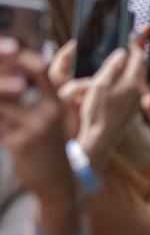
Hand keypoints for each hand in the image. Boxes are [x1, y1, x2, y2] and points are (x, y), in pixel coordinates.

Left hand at [0, 37, 75, 201]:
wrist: (58, 182)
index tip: (5, 52)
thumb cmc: (47, 149)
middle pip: (15, 82)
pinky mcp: (20, 143)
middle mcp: (49, 112)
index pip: (39, 68)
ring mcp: (35, 127)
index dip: (19, 58)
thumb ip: (29, 100)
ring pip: (0, 102)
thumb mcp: (47, 121)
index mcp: (56, 103)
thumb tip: (8, 80)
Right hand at [77, 42, 147, 172]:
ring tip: (130, 57)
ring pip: (140, 77)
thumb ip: (112, 67)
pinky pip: (137, 88)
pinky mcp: (134, 108)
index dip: (135, 44)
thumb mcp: (99, 85)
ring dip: (136, 66)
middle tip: (135, 42)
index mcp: (132, 82)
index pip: (139, 57)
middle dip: (138, 53)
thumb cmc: (97, 112)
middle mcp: (140, 90)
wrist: (102, 138)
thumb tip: (123, 52)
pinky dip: (133, 79)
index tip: (133, 35)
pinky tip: (125, 79)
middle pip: (143, 66)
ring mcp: (138, 100)